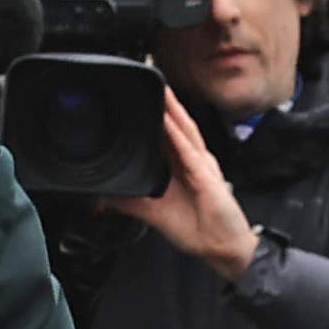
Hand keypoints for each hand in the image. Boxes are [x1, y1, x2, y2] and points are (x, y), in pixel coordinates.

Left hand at [101, 91, 258, 280]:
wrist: (222, 249)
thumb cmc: (198, 230)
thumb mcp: (156, 214)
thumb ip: (133, 203)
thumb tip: (106, 196)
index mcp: (183, 168)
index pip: (168, 136)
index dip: (158, 117)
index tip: (143, 98)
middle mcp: (194, 163)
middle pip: (179, 127)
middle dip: (166, 104)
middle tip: (151, 80)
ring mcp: (203, 167)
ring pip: (185, 132)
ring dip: (173, 110)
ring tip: (161, 90)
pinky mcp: (207, 178)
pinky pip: (189, 152)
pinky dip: (178, 135)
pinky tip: (167, 121)